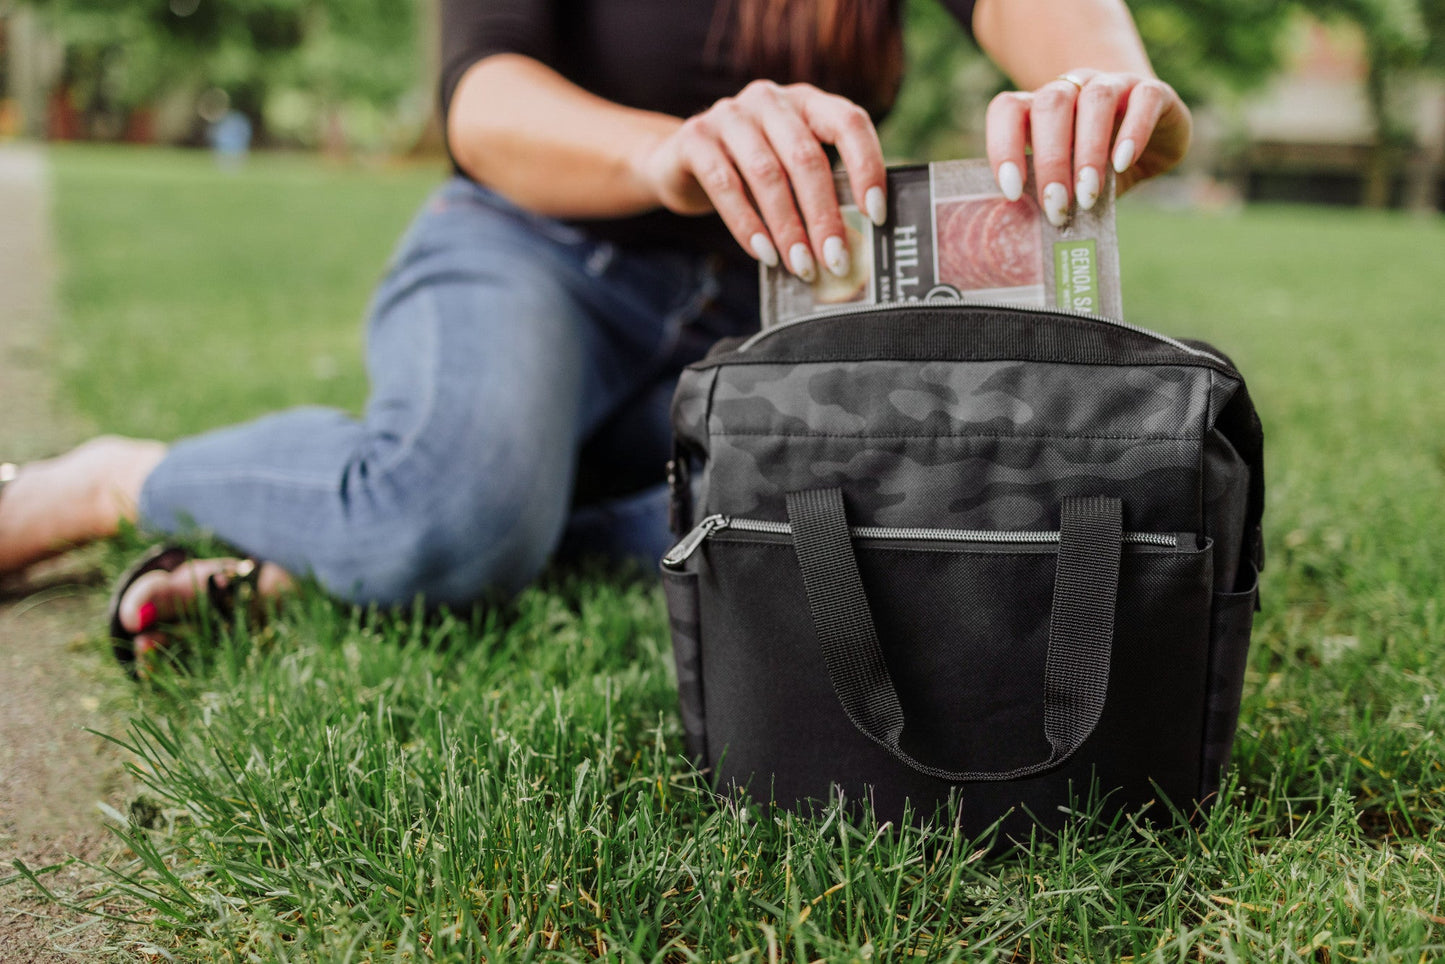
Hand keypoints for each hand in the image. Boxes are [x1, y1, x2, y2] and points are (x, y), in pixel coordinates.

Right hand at [634, 80, 887, 280]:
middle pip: (806, 157)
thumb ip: (820, 189)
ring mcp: (729, 114)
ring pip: (767, 174)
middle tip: (835, 260)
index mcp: (807, 102)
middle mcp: (770, 99)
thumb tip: (856, 244)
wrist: (679, 163)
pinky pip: (726, 185)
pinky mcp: (695, 138)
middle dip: (824, 215)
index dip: (868, 167)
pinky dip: (747, 225)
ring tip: (801, 267)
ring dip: (787, 228)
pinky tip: (764, 255)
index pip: (849, 122)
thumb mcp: (789, 171)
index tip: (877, 215)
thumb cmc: (750, 175)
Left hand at [984, 70, 1191, 225]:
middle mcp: (1073, 87)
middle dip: (1051, 160)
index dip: (1004, 146)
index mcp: (1040, 107)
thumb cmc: (1099, 169)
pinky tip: (1122, 164)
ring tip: (1089, 196)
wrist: (1152, 143)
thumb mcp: (1070, 184)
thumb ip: (1052, 196)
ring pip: (1095, 100)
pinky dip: (1133, 132)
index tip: (1012, 191)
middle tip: (1057, 206)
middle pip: (1051, 104)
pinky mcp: (1152, 91)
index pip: (1009, 110)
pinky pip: (1143, 99)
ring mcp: (1113, 84)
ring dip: (1089, 150)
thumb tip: (1031, 236)